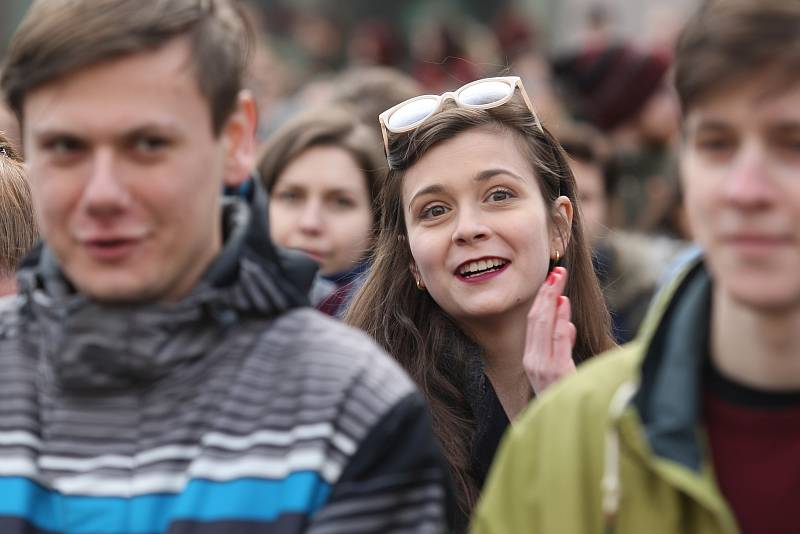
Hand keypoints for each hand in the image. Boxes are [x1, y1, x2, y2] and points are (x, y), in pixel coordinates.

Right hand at [523, 266, 576, 394]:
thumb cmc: (564, 399)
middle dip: (546, 293)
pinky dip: (560, 320)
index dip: (542, 299)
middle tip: (557, 271)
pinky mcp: (556, 373)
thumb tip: (566, 325)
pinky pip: (557, 341)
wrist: (562, 429)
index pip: (535, 322)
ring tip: (559, 280)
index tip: (552, 280)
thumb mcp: (560, 370)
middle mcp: (532, 362)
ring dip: (552, 300)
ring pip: (544, 325)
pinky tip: (564, 304)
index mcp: (531, 360)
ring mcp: (543, 367)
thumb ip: (561, 347)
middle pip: (536, 319)